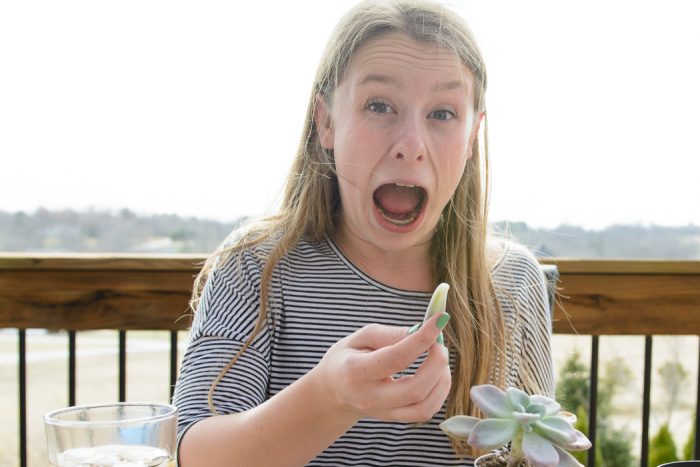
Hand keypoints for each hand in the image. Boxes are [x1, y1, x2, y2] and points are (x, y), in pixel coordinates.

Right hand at [312, 313, 450, 422]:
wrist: (333, 391)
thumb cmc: (347, 358)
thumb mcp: (359, 337)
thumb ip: (388, 334)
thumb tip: (419, 331)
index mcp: (356, 371)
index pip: (396, 358)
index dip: (422, 338)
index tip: (440, 319)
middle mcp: (370, 397)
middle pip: (416, 388)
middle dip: (437, 362)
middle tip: (438, 342)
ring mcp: (383, 412)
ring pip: (425, 405)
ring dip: (442, 378)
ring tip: (438, 357)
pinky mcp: (395, 419)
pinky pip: (425, 412)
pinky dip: (439, 391)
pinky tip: (437, 374)